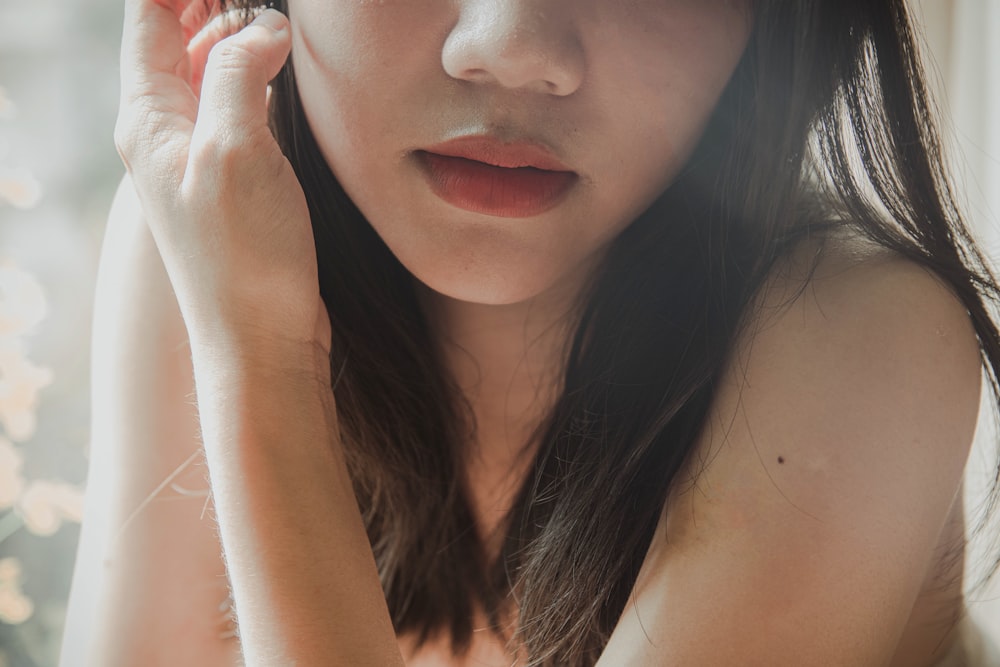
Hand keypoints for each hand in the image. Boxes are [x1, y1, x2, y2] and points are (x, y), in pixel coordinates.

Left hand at [115, 0, 330, 354]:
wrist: (262, 343)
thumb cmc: (243, 258)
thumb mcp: (235, 149)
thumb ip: (240, 74)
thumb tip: (263, 28)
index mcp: (148, 118)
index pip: (151, 18)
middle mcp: (167, 135)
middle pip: (179, 40)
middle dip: (216, 5)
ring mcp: (201, 160)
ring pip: (213, 75)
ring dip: (241, 40)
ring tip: (282, 21)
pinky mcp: (236, 183)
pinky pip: (240, 112)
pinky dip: (261, 82)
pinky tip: (290, 77)